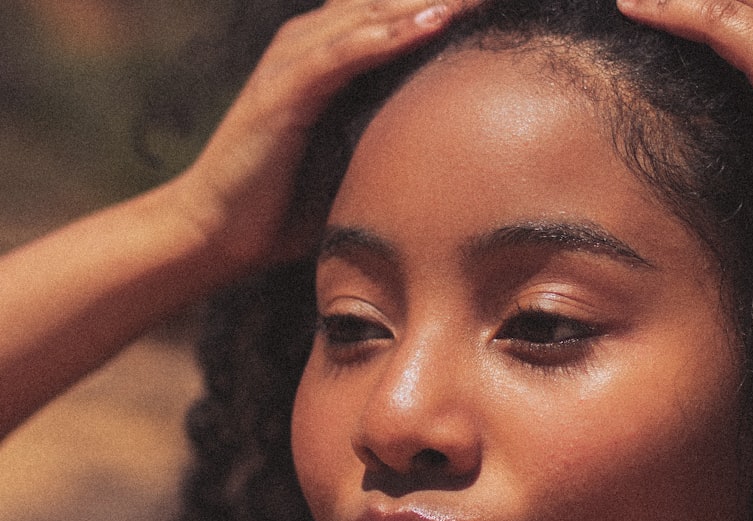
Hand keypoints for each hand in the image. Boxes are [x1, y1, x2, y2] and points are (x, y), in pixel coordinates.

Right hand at [174, 0, 470, 272]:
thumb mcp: (354, 160)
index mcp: (330, 57)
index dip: (446, 4)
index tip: (498, 2)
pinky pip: (342, 55)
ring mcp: (294, 65)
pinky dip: (387, 37)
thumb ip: (392, 140)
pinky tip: (431, 23)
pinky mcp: (283, 93)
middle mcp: (310, 46)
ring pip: (371, 16)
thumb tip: (452, 155)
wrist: (220, 230)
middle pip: (389, 2)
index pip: (395, 14)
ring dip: (428, 2)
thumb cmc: (288, 202)